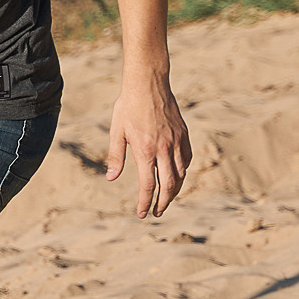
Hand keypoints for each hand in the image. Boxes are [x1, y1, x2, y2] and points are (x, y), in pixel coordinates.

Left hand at [106, 75, 191, 218]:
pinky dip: (183, 171)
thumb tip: (111, 178)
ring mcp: (177, 142)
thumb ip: (116, 157)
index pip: (148, 185)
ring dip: (175, 190)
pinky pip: (187, 159)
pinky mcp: (184, 134)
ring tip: (166, 198)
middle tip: (156, 212)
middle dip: (163, 202)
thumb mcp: (116, 132)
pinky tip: (177, 176)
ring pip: (181, 174)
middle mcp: (164, 149)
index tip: (142, 214)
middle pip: (169, 185)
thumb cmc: (127, 107)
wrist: (148, 84)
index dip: (145, 202)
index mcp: (145, 150)